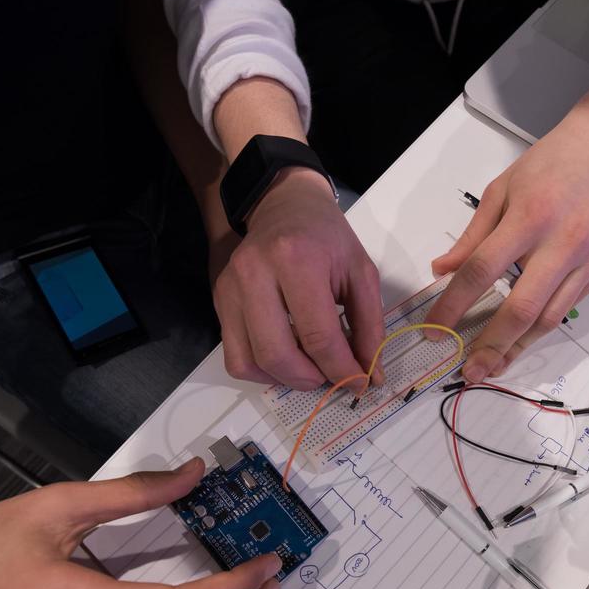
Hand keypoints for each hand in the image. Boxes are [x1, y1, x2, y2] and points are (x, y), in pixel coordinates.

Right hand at [212, 168, 384, 388]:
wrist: (285, 206)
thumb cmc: (327, 238)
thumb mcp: (361, 272)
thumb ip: (369, 325)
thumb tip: (369, 375)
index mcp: (296, 259)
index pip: (318, 336)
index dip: (342, 369)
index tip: (359, 382)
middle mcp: (255, 273)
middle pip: (278, 354)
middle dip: (311, 379)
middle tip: (331, 377)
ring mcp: (231, 288)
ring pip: (251, 361)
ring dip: (286, 378)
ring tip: (310, 368)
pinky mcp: (219, 300)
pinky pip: (235, 357)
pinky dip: (262, 371)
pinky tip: (285, 359)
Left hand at [426, 42, 588, 380]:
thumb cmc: (550, 164)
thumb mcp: (501, 190)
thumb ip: (472, 236)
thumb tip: (442, 270)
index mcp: (529, 217)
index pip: (482, 271)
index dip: (454, 306)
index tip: (435, 331)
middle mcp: (562, 242)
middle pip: (522, 307)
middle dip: (492, 345)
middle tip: (469, 371)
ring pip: (550, 317)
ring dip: (519, 346)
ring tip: (494, 364)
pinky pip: (569, 306)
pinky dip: (542, 325)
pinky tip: (522, 338)